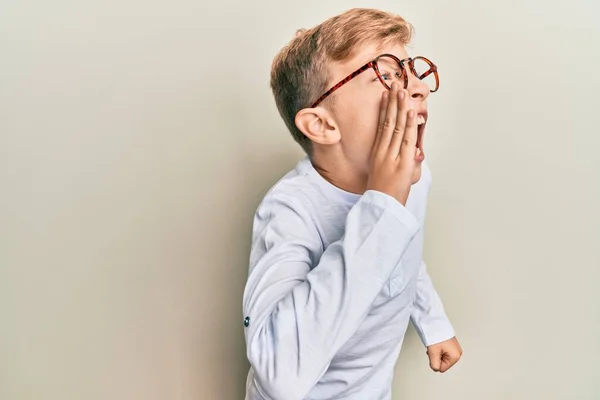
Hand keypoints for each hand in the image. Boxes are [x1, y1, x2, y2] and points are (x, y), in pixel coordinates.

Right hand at [366, 82, 418, 204]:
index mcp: (377, 153)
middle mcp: (383, 152)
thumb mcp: (382, 174)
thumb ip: (391, 160)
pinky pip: (407, 141)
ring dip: (400, 108)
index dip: (384, 109)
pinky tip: (410, 112)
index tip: (386, 95)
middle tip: (395, 84)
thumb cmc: (382, 194)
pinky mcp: (403, 163)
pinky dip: (409, 126)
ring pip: (397, 127)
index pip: (381, 126)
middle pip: (388, 122)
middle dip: (392, 102)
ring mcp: (393, 157)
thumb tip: (405, 152)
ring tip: (402, 91)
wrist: (380, 208)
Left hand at [426, 336, 462, 372]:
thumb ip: (434, 365)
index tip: (434, 353)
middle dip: (436, 357)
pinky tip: (437, 343)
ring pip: (442, 357)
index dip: (435, 362)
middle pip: (443, 363)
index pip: (442, 368)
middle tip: (434, 349)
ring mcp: (455, 348)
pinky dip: (438, 349)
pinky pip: (443, 352)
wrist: (435, 323)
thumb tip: (436, 368)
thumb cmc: (436, 335)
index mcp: (455, 356)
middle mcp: (458, 353)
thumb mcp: (433, 353)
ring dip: (436, 353)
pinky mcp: (452, 344)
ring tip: (435, 345)